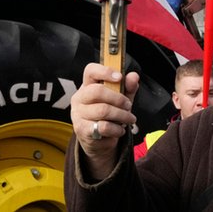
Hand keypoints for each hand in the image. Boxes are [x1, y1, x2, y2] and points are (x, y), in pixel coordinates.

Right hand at [70, 63, 139, 179]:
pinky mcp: (82, 129)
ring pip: (103, 110)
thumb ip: (127, 88)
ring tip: (129, 119)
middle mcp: (79, 98)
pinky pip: (104, 127)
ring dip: (122, 116)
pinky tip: (120, 130)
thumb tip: (134, 76)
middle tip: (129, 105)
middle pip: (97, 91)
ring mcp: (78, 114)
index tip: (120, 77)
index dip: (105, 71)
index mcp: (87, 86)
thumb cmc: (109, 115)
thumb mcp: (120, 99)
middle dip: (118, 98)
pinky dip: (117, 129)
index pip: (90, 71)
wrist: (98, 141)